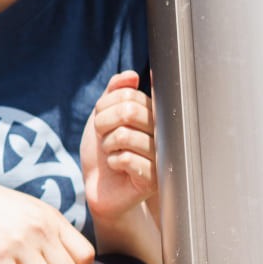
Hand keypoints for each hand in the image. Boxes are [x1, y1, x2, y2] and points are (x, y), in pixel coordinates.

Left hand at [81, 71, 157, 222]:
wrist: (99, 188)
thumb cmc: (103, 152)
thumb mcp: (103, 118)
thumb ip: (114, 94)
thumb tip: (130, 76)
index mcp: (152, 113)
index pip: (127, 94)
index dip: (104, 107)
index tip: (102, 122)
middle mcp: (162, 131)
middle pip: (128, 111)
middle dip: (103, 125)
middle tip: (104, 139)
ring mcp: (162, 154)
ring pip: (124, 136)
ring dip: (107, 147)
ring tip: (113, 155)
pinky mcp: (155, 177)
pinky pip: (126, 159)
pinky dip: (113, 163)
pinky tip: (119, 169)